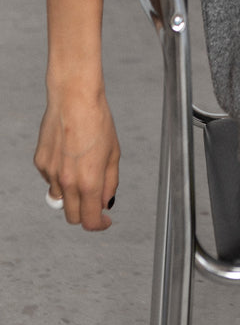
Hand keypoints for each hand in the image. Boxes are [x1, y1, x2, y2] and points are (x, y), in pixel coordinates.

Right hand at [34, 89, 120, 230]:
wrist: (74, 99)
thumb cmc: (97, 121)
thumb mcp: (113, 153)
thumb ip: (109, 182)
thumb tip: (106, 202)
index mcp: (89, 182)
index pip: (90, 221)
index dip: (99, 225)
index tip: (104, 221)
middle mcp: (67, 182)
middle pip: (72, 216)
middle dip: (85, 213)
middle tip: (95, 200)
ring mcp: (51, 173)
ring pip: (60, 198)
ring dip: (72, 193)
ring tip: (82, 166)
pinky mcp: (40, 162)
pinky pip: (51, 179)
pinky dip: (60, 175)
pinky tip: (69, 154)